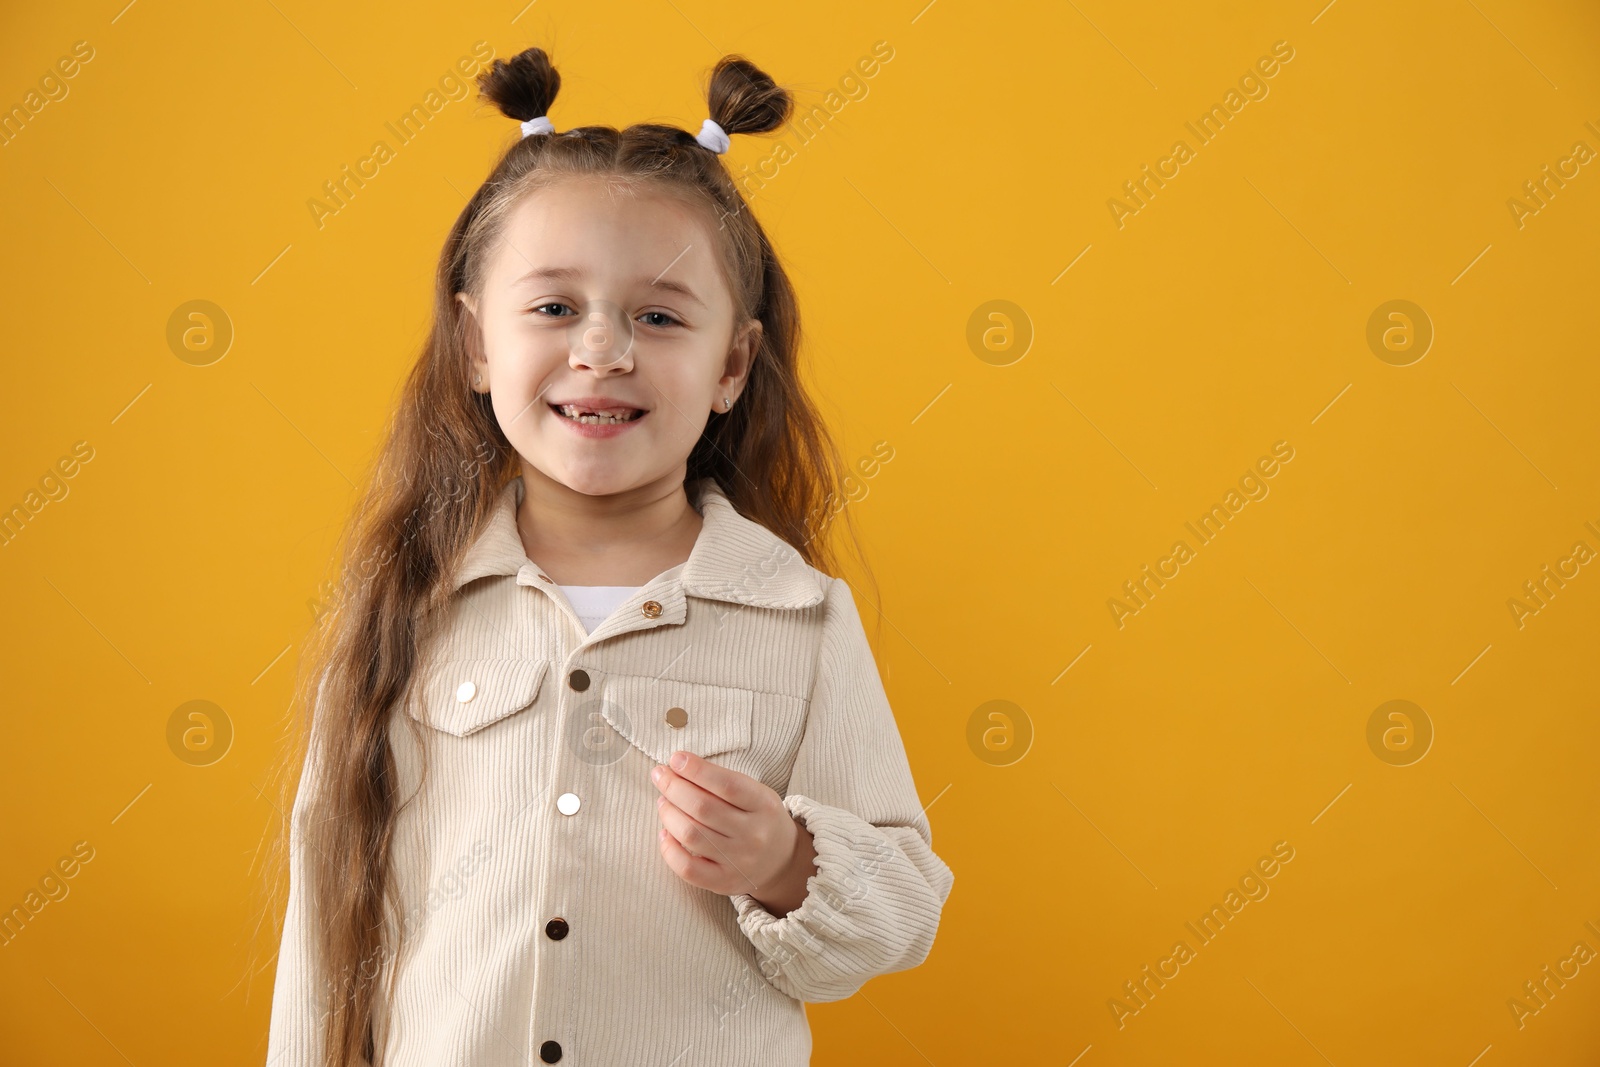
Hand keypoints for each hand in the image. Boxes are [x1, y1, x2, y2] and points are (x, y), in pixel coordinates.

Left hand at [652, 750, 817, 916]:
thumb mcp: (755, 793)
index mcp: (764, 805)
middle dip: (674, 787)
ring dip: (668, 813)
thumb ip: (722, 781)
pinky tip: (665, 833)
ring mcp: (739, 861)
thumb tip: (678, 766)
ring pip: (691, 834)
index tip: (675, 758)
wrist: (782, 861)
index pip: (726, 784)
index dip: (696, 770)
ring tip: (663, 802)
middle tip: (660, 775)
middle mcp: (754, 834)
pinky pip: (687, 868)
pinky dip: (669, 849)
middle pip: (703, 808)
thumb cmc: (759, 818)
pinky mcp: (723, 882)